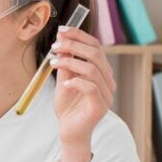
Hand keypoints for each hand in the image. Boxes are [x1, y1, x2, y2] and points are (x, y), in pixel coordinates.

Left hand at [51, 25, 115, 161]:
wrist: (69, 131)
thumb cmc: (68, 107)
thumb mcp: (64, 81)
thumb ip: (65, 64)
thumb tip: (61, 41)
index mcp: (101, 73)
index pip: (96, 47)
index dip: (80, 36)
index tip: (62, 30)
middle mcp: (107, 82)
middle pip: (96, 54)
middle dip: (73, 46)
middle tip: (55, 46)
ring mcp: (106, 95)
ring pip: (93, 69)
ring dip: (71, 62)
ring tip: (53, 63)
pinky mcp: (99, 107)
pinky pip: (91, 88)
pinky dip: (76, 82)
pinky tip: (64, 84)